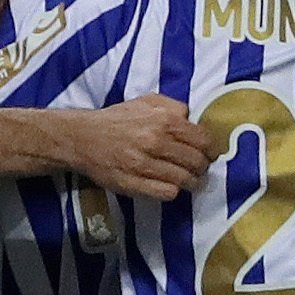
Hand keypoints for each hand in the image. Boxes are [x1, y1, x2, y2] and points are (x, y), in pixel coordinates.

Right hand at [47, 97, 219, 199]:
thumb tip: (193, 119)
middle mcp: (156, 142)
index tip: (209, 154)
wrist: (83, 137)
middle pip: (197, 163)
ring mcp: (144, 165)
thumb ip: (173, 106)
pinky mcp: (134, 183)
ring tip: (190, 181)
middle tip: (199, 169)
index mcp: (164, 120)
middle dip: (203, 168)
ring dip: (192, 183)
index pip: (203, 140)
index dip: (211, 150)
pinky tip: (170, 186)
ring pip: (184, 180)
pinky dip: (172, 191)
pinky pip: (166, 193)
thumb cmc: (118, 119)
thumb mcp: (146, 101)